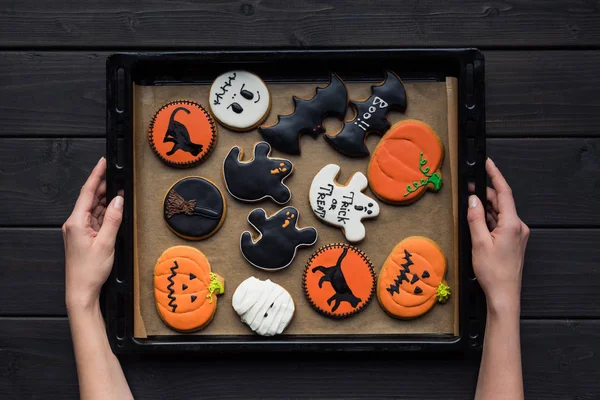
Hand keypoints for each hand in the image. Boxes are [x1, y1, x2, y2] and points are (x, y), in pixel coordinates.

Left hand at [63, 157, 123, 311]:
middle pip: (91, 199)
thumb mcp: (106, 243)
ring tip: (121, 193)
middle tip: (118, 177)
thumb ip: (114, 219)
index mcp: (76, 222)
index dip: (96, 175)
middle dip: (105, 187)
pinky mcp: (84, 237)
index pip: (88, 192)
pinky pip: (96, 220)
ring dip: (107, 201)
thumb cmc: (89, 271)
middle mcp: (75, 223)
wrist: (81, 290)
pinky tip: (115, 211)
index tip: (103, 163)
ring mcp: (79, 230)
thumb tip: (119, 200)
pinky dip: (106, 214)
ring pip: (95, 209)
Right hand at [467, 158, 528, 314]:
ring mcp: (517, 234)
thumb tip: (472, 199)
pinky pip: (500, 223)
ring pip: (500, 213)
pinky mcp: (513, 241)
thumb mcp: (479, 242)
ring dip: (485, 207)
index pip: (504, 192)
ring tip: (469, 204)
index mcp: (512, 224)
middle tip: (468, 188)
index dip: (495, 175)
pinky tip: (477, 220)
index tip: (488, 164)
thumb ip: (475, 218)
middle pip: (501, 202)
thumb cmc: (493, 272)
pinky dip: (488, 219)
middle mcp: (518, 227)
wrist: (504, 294)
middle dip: (484, 193)